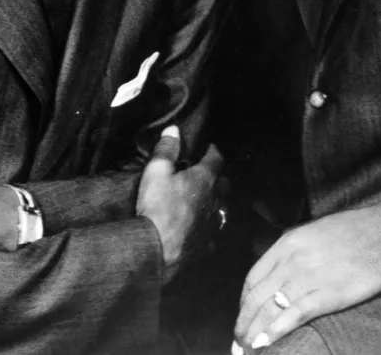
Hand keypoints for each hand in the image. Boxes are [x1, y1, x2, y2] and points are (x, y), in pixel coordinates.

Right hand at [135, 126, 221, 280]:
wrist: (156, 251)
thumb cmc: (157, 207)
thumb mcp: (156, 172)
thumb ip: (166, 150)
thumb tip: (173, 130)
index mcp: (204, 179)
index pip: (216, 159)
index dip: (213, 151)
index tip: (210, 148)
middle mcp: (214, 201)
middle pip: (224, 185)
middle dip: (219, 178)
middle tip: (209, 175)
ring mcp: (211, 225)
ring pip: (221, 211)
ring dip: (216, 205)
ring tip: (208, 203)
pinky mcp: (205, 246)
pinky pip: (212, 236)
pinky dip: (209, 231)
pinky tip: (203, 233)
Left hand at [233, 203, 380, 349]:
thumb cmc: (353, 231)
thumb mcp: (313, 233)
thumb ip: (294, 252)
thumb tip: (280, 275)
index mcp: (288, 243)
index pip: (254, 277)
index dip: (244, 301)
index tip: (243, 315)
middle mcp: (292, 260)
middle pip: (257, 297)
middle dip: (245, 321)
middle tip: (239, 339)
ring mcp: (308, 278)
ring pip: (270, 309)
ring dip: (255, 332)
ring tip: (248, 347)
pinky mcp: (327, 295)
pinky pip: (293, 316)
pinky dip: (275, 332)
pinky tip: (265, 342)